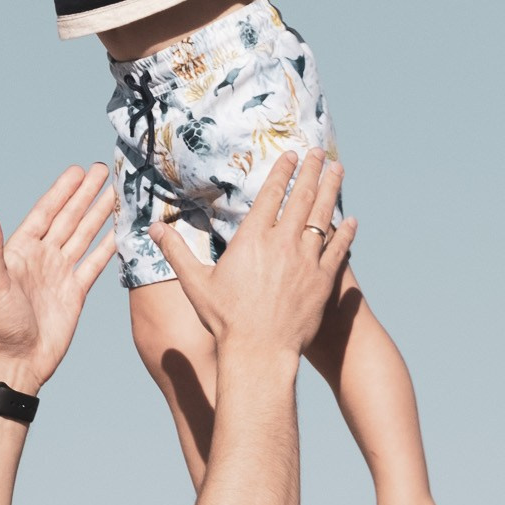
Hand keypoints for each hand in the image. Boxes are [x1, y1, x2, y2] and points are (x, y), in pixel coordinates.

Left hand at [0, 165, 115, 393]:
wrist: (18, 361)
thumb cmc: (0, 325)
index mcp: (21, 251)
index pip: (46, 213)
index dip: (62, 192)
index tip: (78, 172)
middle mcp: (42, 258)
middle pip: (68, 218)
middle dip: (85, 195)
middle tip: (103, 170)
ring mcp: (60, 274)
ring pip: (84, 236)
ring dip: (98, 215)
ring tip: (115, 193)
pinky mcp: (75, 292)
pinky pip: (95, 263)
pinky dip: (107, 247)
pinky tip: (119, 231)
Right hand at [150, 151, 354, 359]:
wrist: (258, 352)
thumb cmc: (225, 320)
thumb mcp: (195, 283)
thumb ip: (176, 251)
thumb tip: (152, 228)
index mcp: (252, 239)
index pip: (271, 195)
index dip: (283, 171)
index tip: (292, 155)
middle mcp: (282, 243)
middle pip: (301, 197)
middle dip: (312, 170)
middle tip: (321, 152)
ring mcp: (306, 260)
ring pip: (323, 216)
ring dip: (331, 190)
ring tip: (338, 171)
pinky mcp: (322, 280)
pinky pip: (338, 249)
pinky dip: (345, 233)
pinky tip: (351, 220)